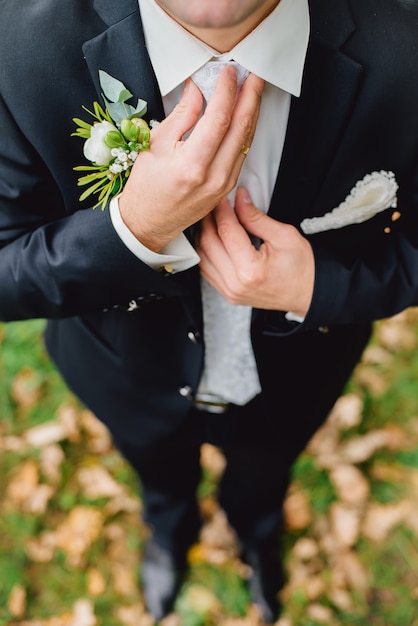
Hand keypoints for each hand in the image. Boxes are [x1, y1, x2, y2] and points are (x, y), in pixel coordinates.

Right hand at [119, 67, 263, 250]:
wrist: (148, 223)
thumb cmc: (146, 187)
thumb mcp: (156, 145)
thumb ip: (182, 116)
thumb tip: (199, 89)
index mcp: (192, 165)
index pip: (219, 119)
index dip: (228, 91)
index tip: (229, 71)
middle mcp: (213, 177)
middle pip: (241, 128)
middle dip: (250, 97)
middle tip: (254, 75)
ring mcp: (223, 185)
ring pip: (246, 141)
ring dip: (252, 112)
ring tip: (253, 90)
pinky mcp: (226, 189)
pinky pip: (242, 154)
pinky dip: (246, 131)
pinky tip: (245, 116)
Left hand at [197, 188, 314, 316]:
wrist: (308, 293)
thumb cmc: (301, 268)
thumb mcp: (284, 235)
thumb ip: (256, 217)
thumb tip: (239, 200)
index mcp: (250, 270)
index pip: (226, 231)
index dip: (222, 209)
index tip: (223, 196)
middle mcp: (235, 283)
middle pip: (208, 242)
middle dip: (209, 219)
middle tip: (214, 203)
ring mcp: (229, 291)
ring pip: (202, 256)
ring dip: (204, 234)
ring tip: (212, 218)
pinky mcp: (227, 294)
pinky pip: (206, 269)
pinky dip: (206, 251)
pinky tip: (213, 238)